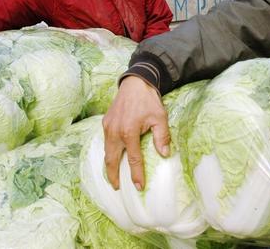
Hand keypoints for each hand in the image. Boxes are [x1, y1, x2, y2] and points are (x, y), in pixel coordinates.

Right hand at [102, 75, 169, 190]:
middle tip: (117, 187)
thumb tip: (164, 155)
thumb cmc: (148, 100)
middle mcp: (115, 131)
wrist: (135, 83)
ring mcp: (108, 127)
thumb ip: (162, 137)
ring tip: (113, 176)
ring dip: (108, 165)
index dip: (136, 174)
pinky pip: (105, 142)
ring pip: (106, 151)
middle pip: (111, 160)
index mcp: (129, 132)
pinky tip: (112, 158)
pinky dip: (107, 153)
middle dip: (113, 175)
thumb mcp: (160, 117)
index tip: (139, 187)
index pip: (132, 159)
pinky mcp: (105, 123)